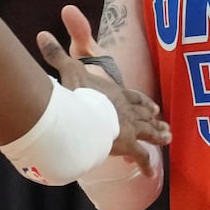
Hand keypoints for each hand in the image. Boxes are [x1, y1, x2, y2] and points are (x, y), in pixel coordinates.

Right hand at [37, 6, 169, 174]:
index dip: (143, 102)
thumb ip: (56, 54)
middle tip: (165, 125)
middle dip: (155, 120)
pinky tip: (151, 174)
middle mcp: (128, 110)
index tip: (153, 106)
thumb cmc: (78, 93)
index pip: (134, 96)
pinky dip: (147, 165)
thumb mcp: (69, 69)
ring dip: (158, 135)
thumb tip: (42, 35)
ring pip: (149, 132)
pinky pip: (141, 156)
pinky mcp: (128, 145)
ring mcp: (130, 128)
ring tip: (167, 139)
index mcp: (117, 93)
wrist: (87, 115)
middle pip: (145, 114)